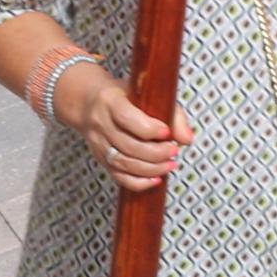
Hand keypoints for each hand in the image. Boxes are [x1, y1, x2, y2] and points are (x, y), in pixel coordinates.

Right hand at [66, 72, 189, 191]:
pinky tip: (155, 179)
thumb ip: (173, 114)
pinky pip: (118, 176)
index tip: (168, 133)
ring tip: (169, 165)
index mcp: (111, 101)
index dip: (149, 129)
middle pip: (127, 145)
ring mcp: (98, 144)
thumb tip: (187, 139)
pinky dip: (138, 182)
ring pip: (122, 163)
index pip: (127, 118)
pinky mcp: (101, 160)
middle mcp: (101, 124)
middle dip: (154, 153)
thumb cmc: (125, 97)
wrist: (89, 103)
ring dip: (149, 169)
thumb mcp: (147, 95)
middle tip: (173, 152)